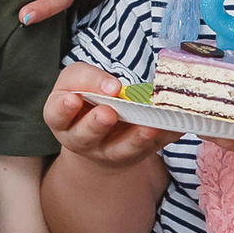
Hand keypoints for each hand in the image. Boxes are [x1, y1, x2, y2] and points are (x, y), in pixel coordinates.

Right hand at [45, 64, 176, 166]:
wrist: (100, 126)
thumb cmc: (85, 97)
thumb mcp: (77, 80)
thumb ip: (88, 78)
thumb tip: (113, 87)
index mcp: (62, 120)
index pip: (57, 115)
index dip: (64, 108)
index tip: (72, 99)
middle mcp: (82, 141)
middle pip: (86, 136)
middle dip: (97, 124)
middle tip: (108, 113)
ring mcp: (109, 152)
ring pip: (121, 150)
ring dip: (135, 139)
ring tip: (147, 127)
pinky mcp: (136, 154)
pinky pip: (152, 147)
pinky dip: (165, 136)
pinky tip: (176, 126)